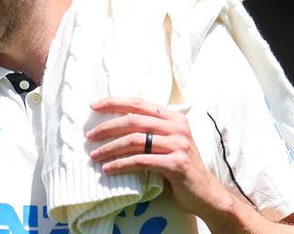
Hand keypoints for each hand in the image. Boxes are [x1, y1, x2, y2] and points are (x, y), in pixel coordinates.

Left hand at [86, 97, 229, 218]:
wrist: (206, 194)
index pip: (139, 103)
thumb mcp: (167, 143)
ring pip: (134, 140)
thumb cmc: (179, 167)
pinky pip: (141, 161)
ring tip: (94, 156)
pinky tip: (108, 169)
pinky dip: (121, 164)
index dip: (114, 102)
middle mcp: (177, 128)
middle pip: (133, 120)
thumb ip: (150, 131)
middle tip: (89, 136)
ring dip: (110, 148)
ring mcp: (179, 145)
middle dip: (107, 127)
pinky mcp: (176, 164)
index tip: (94, 106)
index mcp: (174, 118)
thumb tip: (113, 124)